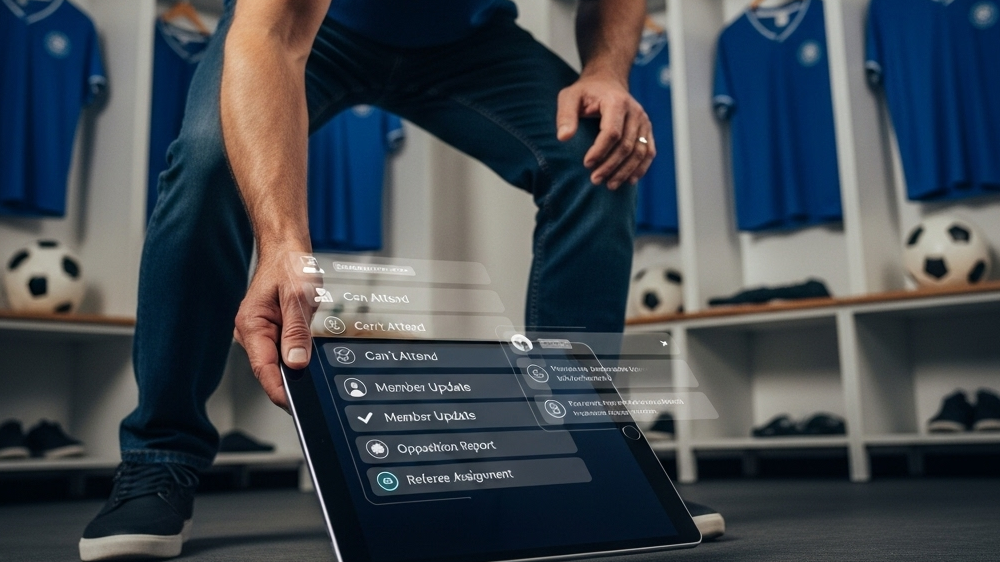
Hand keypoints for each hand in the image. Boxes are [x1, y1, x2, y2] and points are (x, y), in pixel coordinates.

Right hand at [233, 251, 316, 410]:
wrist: (287, 250)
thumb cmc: (289, 266)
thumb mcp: (299, 297)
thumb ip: (297, 332)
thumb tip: (297, 363)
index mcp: (252, 325)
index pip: (263, 369)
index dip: (279, 390)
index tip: (295, 405)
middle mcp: (251, 332)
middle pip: (269, 369)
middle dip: (290, 382)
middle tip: (312, 392)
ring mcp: (259, 333)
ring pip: (277, 362)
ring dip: (294, 366)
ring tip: (310, 361)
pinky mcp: (270, 332)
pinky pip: (282, 351)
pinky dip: (295, 355)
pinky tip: (306, 350)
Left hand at [556, 72, 655, 189]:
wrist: (607, 82)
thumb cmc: (586, 92)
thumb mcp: (570, 97)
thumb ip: (565, 115)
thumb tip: (563, 138)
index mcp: (616, 102)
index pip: (612, 132)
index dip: (600, 151)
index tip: (587, 164)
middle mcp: (635, 111)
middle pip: (627, 145)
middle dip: (611, 166)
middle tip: (595, 180)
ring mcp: (643, 121)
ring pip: (640, 151)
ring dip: (625, 171)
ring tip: (610, 185)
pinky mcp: (647, 129)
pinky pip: (648, 151)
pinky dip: (640, 168)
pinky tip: (629, 180)